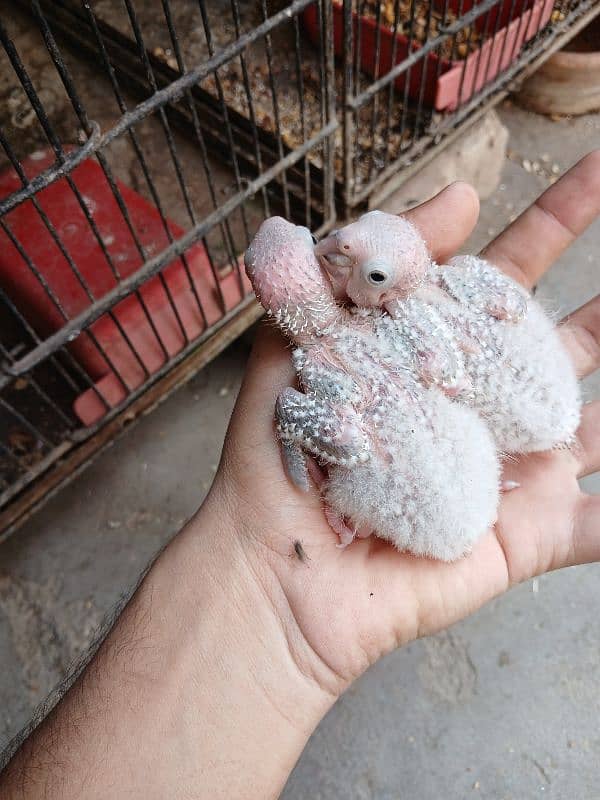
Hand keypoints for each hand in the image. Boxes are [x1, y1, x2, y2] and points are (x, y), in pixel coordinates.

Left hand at [209, 151, 599, 695]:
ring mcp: (512, 471)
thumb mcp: (308, 339)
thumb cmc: (279, 453)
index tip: (597, 169)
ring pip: (597, 424)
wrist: (278, 566)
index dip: (551, 224)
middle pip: (565, 338)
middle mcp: (481, 406)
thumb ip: (368, 266)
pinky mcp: (528, 537)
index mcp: (433, 355)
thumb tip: (461, 197)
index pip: (503, 277)